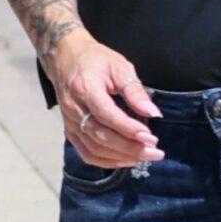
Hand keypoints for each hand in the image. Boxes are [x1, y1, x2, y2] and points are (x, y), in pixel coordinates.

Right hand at [49, 32, 162, 169]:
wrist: (65, 59)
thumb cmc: (96, 60)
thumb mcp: (119, 66)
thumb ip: (135, 91)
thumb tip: (154, 114)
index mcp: (85, 88)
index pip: (106, 115)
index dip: (129, 129)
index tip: (151, 138)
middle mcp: (74, 108)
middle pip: (101, 136)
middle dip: (130, 148)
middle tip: (155, 152)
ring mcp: (69, 122)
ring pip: (94, 149)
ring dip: (121, 156)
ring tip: (145, 156)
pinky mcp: (70, 131)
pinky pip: (86, 153)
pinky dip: (107, 161)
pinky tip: (126, 160)